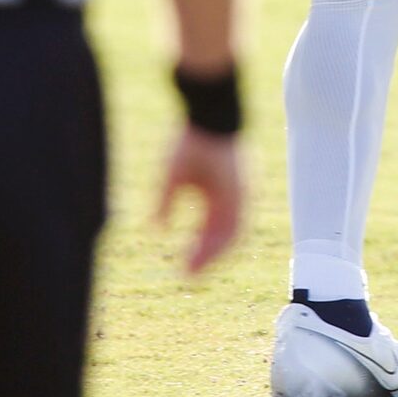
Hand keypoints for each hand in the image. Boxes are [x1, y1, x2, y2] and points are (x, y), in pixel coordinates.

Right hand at [155, 127, 242, 274]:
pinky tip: (203, 255)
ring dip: (211, 257)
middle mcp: (231, 199)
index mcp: (217, 194)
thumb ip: (165, 204)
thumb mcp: (172, 178)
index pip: (210, 229)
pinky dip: (220, 244)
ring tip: (192, 273)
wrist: (208, 119)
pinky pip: (236, 226)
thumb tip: (155, 230)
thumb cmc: (191, 142)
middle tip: (186, 278)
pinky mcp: (242, 194)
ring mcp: (239, 198)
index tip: (182, 266)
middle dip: (204, 259)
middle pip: (221, 237)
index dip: (198, 249)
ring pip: (231, 237)